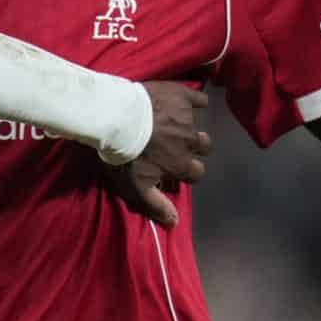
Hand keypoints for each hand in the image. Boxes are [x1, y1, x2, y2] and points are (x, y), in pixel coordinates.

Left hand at [105, 82, 210, 227]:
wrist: (116, 119)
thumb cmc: (124, 157)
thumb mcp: (137, 187)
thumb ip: (156, 205)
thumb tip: (175, 223)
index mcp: (181, 164)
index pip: (197, 173)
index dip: (188, 171)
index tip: (177, 167)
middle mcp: (189, 142)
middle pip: (204, 147)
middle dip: (195, 148)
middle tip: (178, 144)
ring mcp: (187, 119)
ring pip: (199, 126)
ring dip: (190, 128)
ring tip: (177, 125)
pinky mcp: (181, 97)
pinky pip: (198, 99)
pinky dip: (196, 101)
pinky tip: (189, 102)